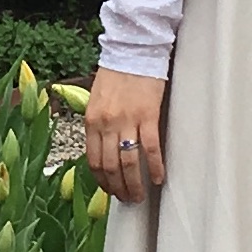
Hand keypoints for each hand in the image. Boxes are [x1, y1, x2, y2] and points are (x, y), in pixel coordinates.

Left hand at [84, 67, 166, 204]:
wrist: (133, 52)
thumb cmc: (116, 75)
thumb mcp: (96, 99)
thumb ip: (98, 124)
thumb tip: (103, 148)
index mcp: (91, 121)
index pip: (93, 160)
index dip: (101, 180)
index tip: (109, 191)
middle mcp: (106, 124)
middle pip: (110, 166)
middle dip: (118, 187)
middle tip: (127, 199)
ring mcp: (127, 121)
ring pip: (129, 162)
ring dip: (135, 183)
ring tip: (140, 195)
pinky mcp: (148, 116)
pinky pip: (151, 148)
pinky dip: (156, 167)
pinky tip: (160, 178)